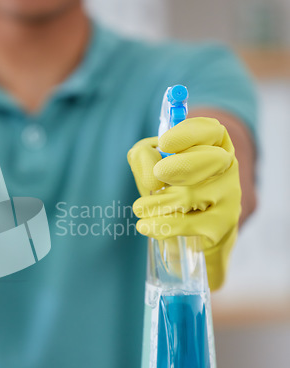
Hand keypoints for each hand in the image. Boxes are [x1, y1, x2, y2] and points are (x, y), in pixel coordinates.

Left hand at [127, 117, 240, 288]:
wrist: (189, 235)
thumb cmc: (168, 192)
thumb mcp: (150, 168)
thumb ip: (142, 156)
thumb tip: (150, 172)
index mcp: (213, 145)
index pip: (212, 131)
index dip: (189, 134)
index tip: (164, 143)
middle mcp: (227, 168)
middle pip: (213, 160)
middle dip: (184, 165)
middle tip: (158, 173)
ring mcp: (229, 197)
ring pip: (193, 195)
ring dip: (158, 202)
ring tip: (139, 208)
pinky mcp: (222, 225)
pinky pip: (189, 223)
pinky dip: (162, 224)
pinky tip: (144, 225)